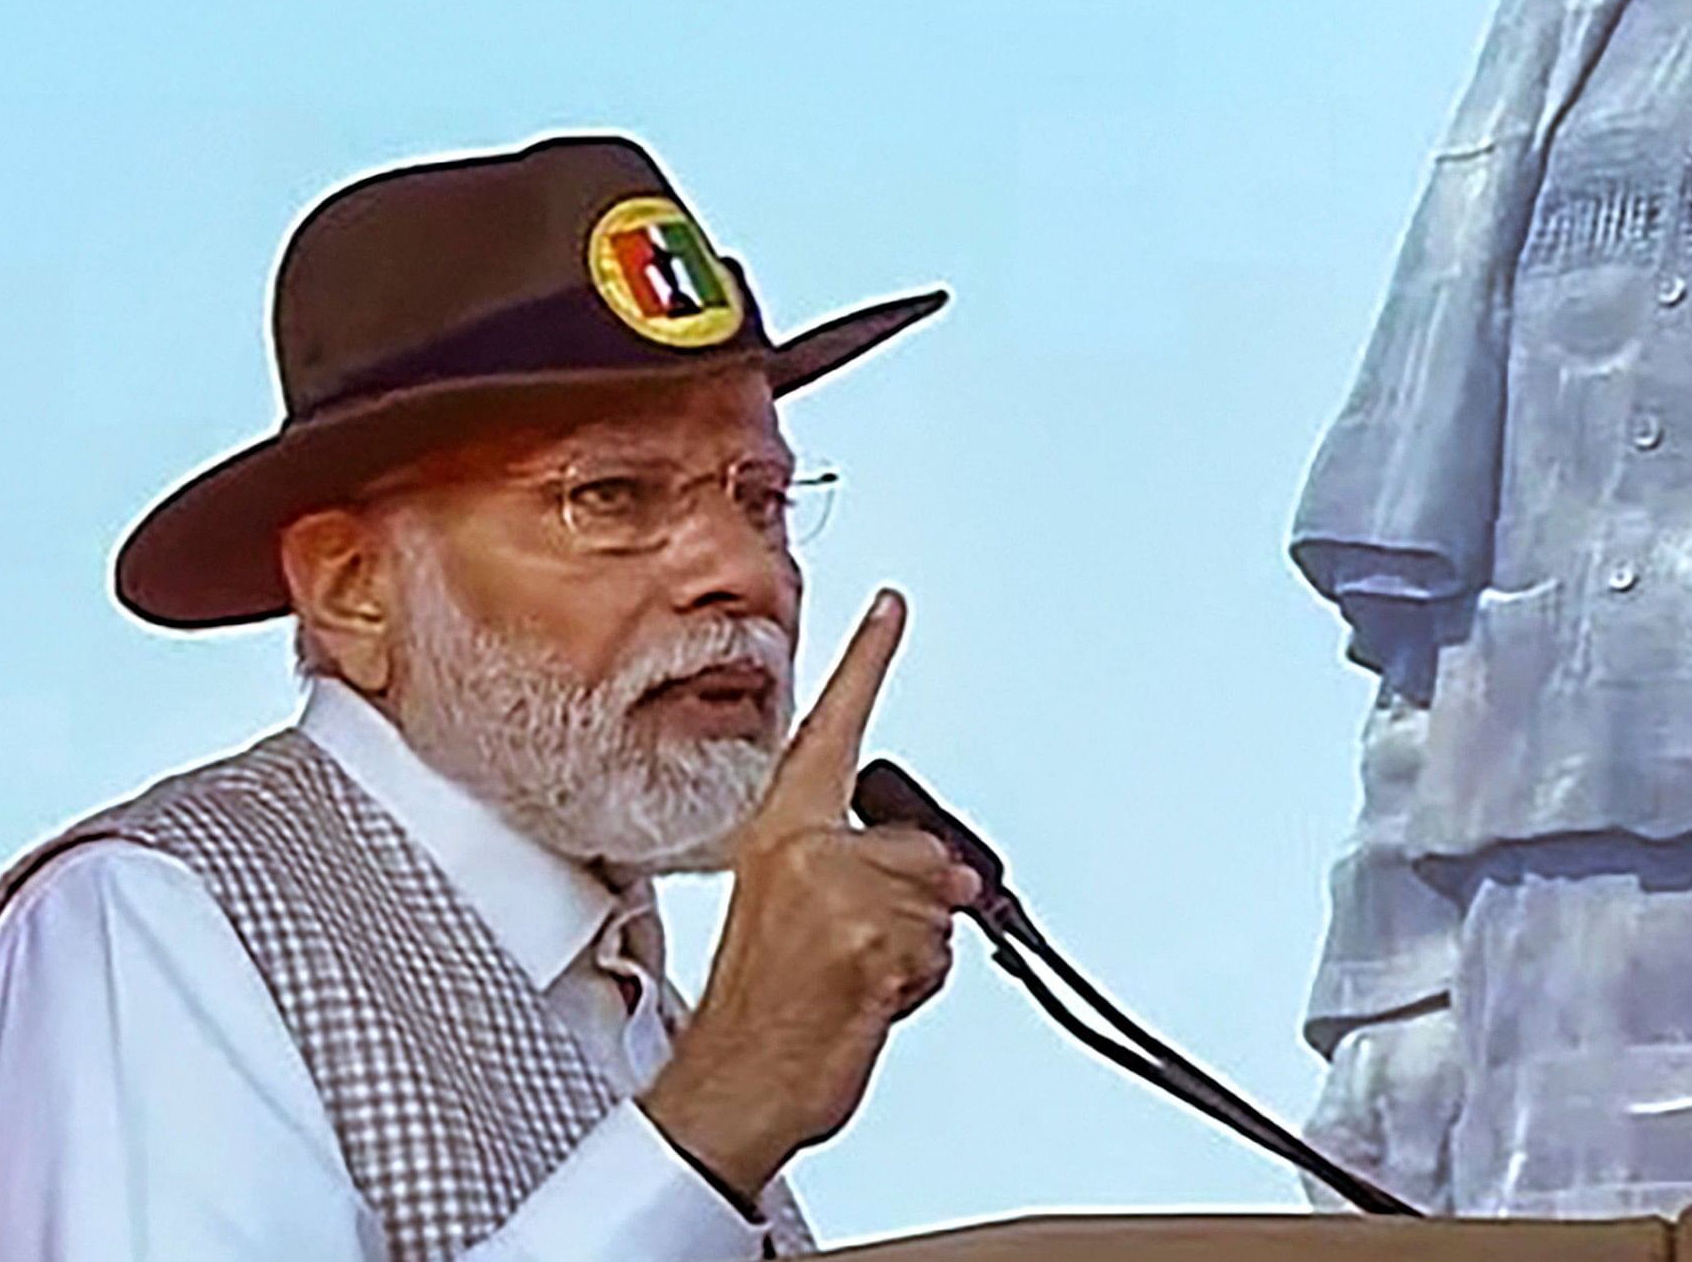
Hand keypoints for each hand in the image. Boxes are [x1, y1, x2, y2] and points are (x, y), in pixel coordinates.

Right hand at [639, 589, 978, 1199]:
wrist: (735, 1085)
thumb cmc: (766, 1011)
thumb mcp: (803, 916)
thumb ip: (871, 874)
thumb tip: (956, 882)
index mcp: (779, 831)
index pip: (830, 729)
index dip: (865, 662)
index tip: (893, 607)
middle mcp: (804, 849)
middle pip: (915, 847)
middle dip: (911, 908)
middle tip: (850, 958)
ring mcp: (835, 892)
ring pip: (935, 899)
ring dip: (914, 953)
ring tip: (852, 982)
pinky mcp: (868, 938)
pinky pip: (938, 946)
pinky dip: (919, 983)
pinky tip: (867, 1002)